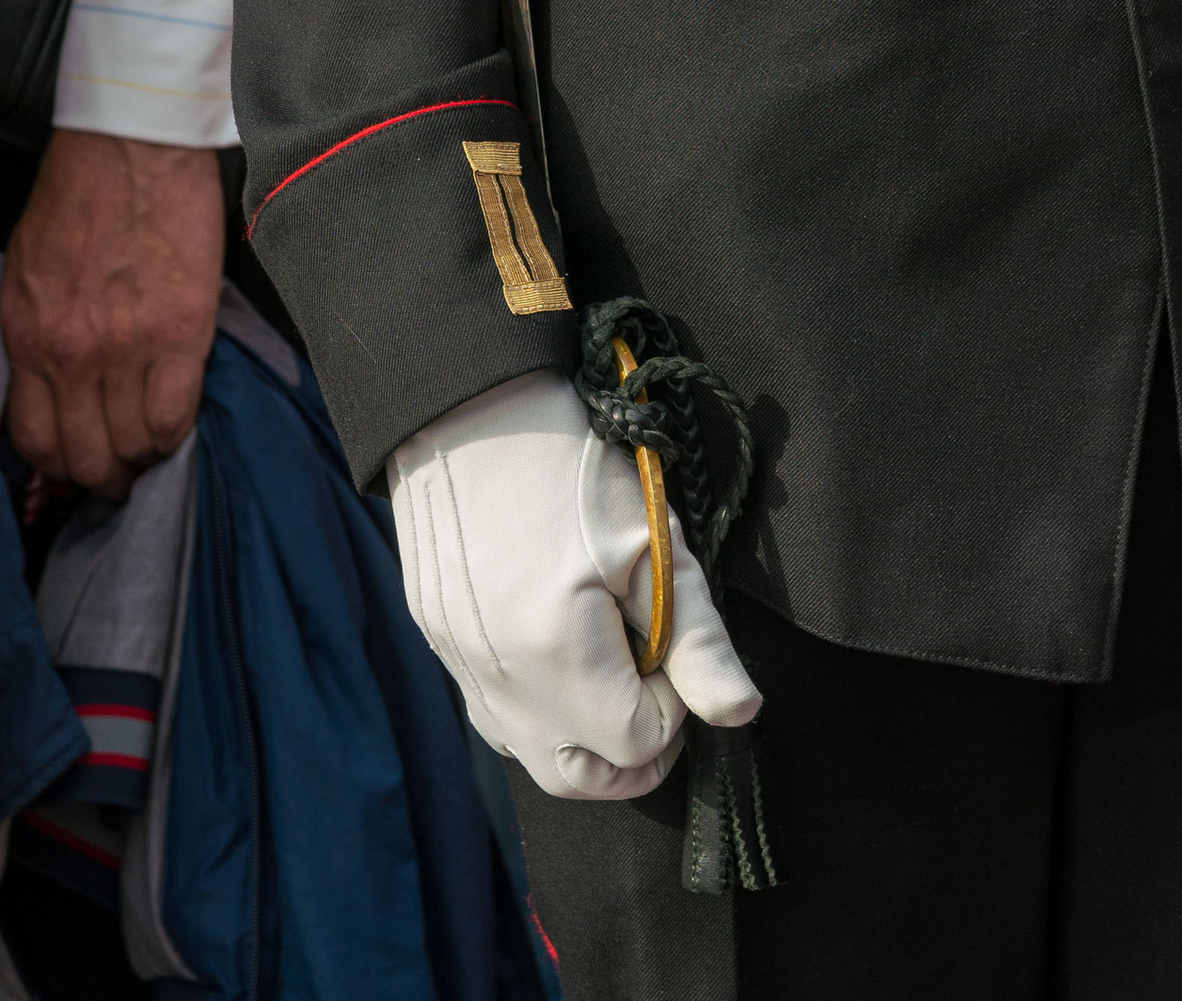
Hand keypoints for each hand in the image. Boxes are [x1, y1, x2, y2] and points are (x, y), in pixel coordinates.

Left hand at [0, 131, 224, 495]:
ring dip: (143, 456)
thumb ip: (35, 337)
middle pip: (86, 456)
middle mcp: (72, 354)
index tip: (77, 466)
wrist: (130, 144)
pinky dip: (176, 430)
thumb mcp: (26, 273)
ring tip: (152, 445)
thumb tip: (50, 391)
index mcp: (28, 338)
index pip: (36, 440)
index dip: (60, 467)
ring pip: (133, 445)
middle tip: (120, 472)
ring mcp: (128, 347)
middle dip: (103, 476)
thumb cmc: (78, 197)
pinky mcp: (181, 331)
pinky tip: (177, 419)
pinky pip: (175, 415)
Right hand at [390, 371, 761, 799]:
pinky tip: (558, 650)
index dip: (674, 703)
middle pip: (577, 778)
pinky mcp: (438, 641)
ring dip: (581, 736)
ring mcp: (460, 666)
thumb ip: (696, 639)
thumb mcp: (651, 541)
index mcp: (557, 659)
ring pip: (530, 753)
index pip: (636, 741)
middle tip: (658, 689)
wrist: (469, 404)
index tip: (674, 642)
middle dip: (630, 751)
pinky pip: (493, 713)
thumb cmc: (570, 462)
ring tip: (612, 667)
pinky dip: (536, 707)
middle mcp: (499, 683)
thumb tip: (742, 712)